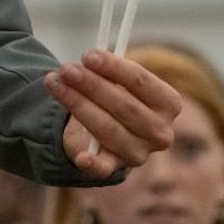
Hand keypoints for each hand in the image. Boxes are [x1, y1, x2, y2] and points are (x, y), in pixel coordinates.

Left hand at [44, 49, 180, 178]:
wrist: (103, 131)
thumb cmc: (113, 97)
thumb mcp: (115, 81)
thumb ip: (108, 71)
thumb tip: (89, 61)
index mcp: (168, 104)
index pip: (141, 82)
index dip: (114, 67)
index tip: (88, 55)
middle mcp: (160, 132)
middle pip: (124, 106)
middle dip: (91, 84)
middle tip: (66, 69)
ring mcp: (139, 153)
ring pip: (107, 128)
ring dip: (77, 104)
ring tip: (55, 83)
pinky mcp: (115, 167)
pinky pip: (104, 168)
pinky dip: (93, 163)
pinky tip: (82, 157)